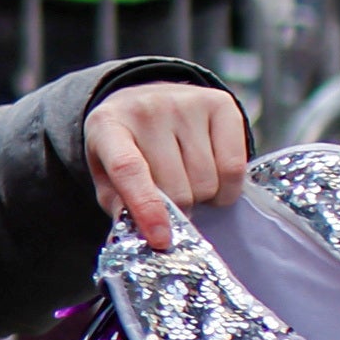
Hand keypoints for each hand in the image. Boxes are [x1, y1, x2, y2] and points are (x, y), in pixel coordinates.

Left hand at [82, 81, 255, 247]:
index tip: (162, 239)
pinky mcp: (219, 103)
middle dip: (177, 208)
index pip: (128, 169)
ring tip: (188, 182)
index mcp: (107, 125)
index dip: (146, 207)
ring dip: (202, 197)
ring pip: (206, 181)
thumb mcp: (106, 175)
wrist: (143, 101)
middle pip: (177, 187)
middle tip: (171, 200)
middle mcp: (146, 108)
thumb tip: (145, 232)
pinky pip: (234, 167)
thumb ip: (119, 203)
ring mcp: (184, 102)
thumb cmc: (125, 148)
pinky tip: (213, 177)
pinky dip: (227, 188)